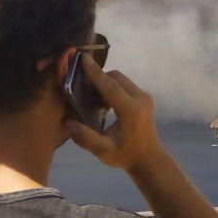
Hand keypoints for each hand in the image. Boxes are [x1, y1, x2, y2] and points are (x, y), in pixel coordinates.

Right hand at [65, 54, 162, 172]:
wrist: (149, 158)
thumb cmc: (125, 155)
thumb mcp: (103, 151)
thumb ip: (85, 137)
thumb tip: (68, 122)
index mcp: (131, 110)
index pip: (110, 86)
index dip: (96, 72)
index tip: (83, 58)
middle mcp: (141, 99)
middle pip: (116, 78)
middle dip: (99, 77)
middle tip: (81, 86)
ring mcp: (145, 96)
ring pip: (121, 79)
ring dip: (106, 82)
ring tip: (91, 96)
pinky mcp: (144, 97)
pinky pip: (125, 84)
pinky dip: (112, 87)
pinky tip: (103, 101)